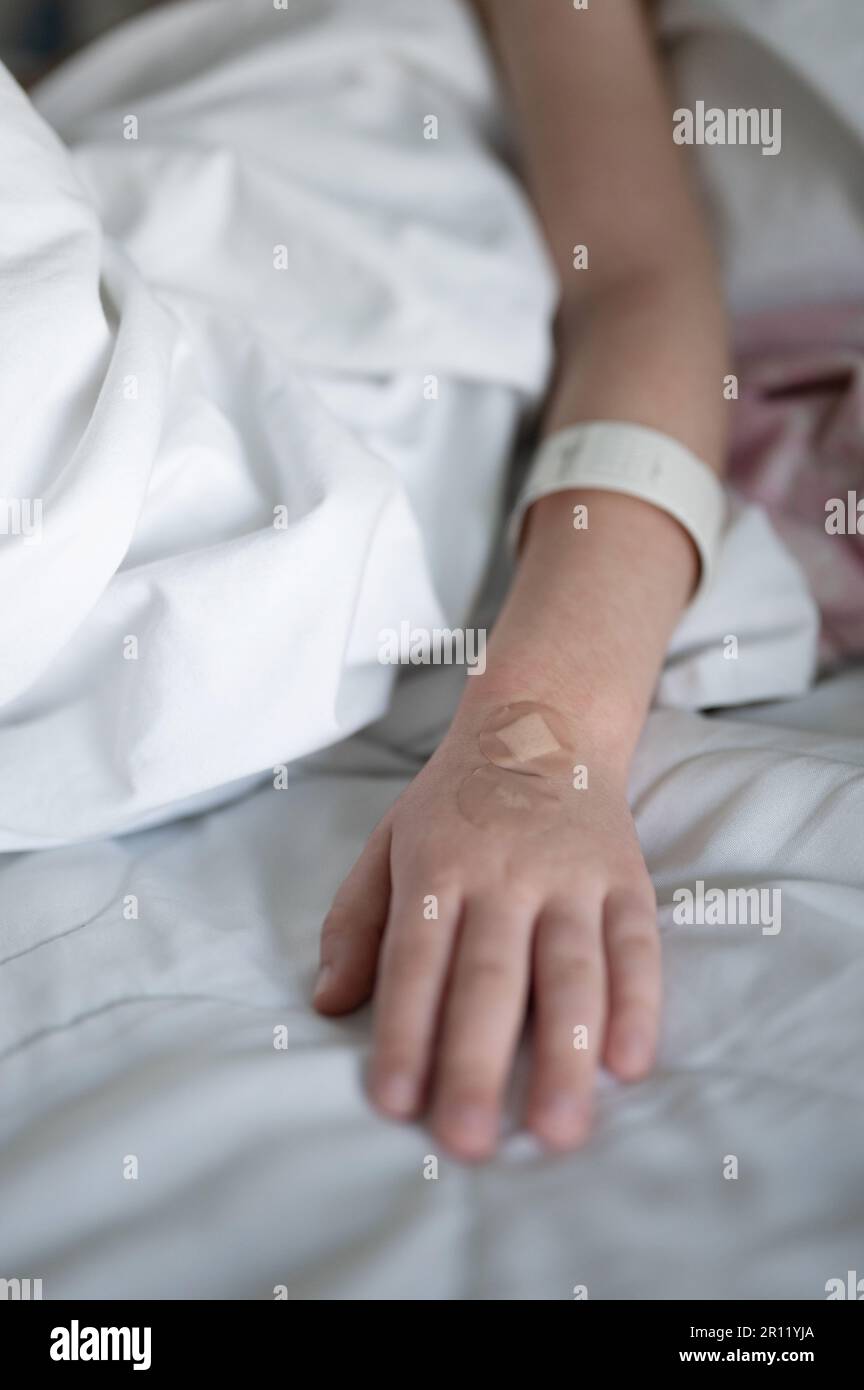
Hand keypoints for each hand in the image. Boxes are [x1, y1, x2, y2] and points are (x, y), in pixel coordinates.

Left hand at [313, 706, 659, 1160]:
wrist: (544, 721)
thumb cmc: (455, 801)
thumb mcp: (388, 843)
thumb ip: (356, 921)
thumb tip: (328, 1002)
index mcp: (436, 867)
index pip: (416, 961)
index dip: (405, 1032)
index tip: (395, 1104)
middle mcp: (504, 874)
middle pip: (489, 977)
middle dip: (477, 1061)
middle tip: (469, 1141)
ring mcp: (571, 876)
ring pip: (571, 971)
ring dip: (567, 1052)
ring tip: (560, 1129)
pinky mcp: (626, 879)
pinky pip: (636, 946)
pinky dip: (639, 1004)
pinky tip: (631, 1065)